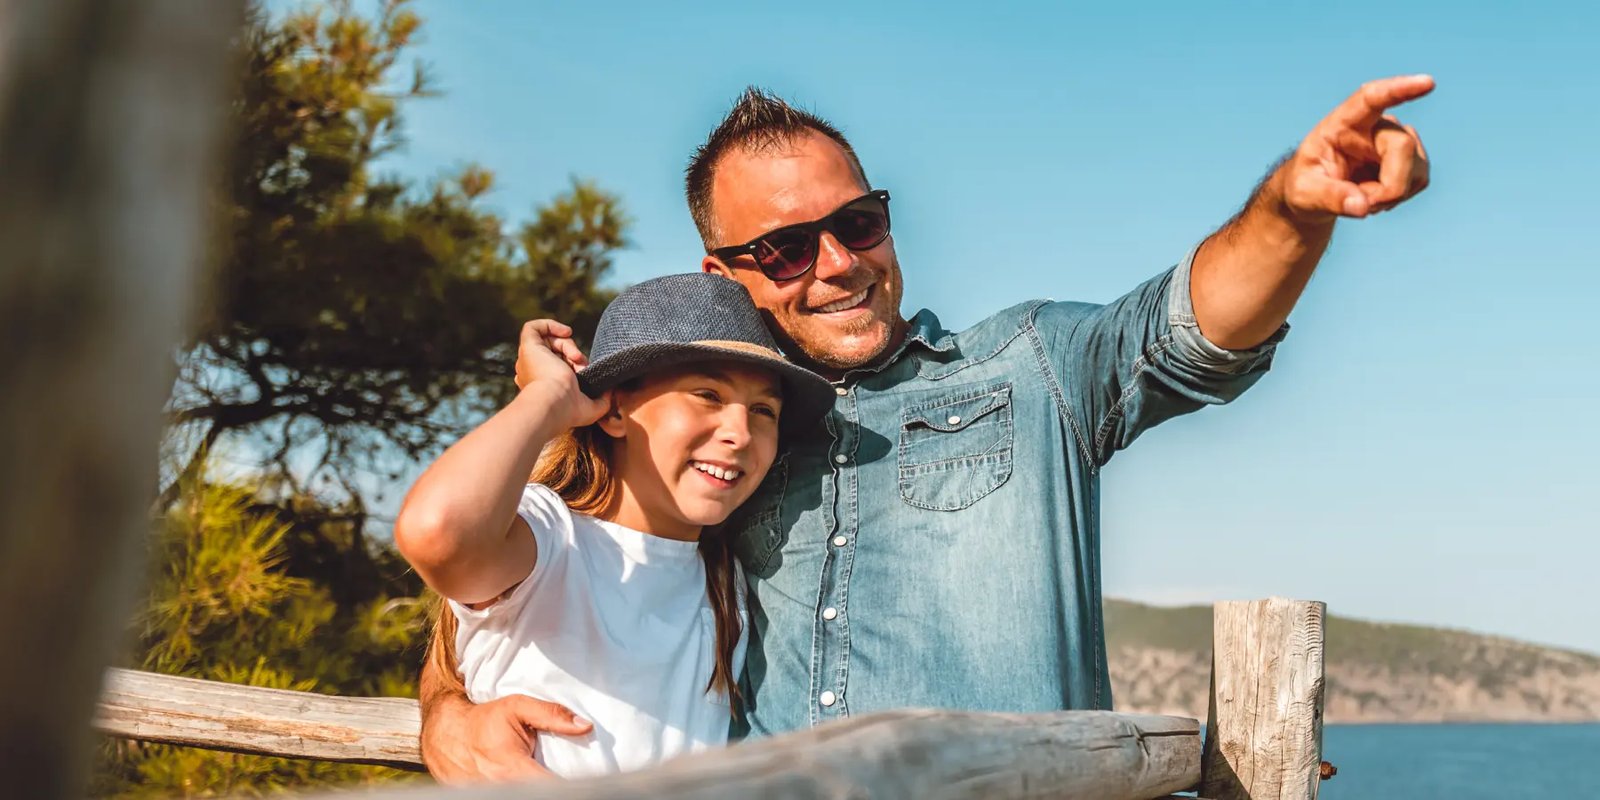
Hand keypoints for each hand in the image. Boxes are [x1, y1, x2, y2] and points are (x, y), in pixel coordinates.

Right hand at [420, 692, 592, 784]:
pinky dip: (523, 787)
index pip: (550, 787)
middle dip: (556, 785)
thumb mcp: (517, 707)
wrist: (449, 735)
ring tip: (545, 772)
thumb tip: (584, 726)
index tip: (585, 778)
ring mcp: (489, 795)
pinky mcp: (483, 797)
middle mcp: (500, 788)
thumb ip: (552, 715)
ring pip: (527, 794)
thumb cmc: (485, 720)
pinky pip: (513, 794)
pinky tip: (530, 776)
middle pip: (540, 793)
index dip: (570, 784)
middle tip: (568, 774)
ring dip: (539, 787)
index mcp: (512, 768)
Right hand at [514, 320, 608, 428]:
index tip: (584, 372)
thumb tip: (609, 391)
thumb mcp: (592, 408)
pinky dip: (551, 325)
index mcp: (542, 385)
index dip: (573, 364)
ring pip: (548, 340)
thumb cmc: (570, 410)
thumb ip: (602, 400)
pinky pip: (533, 327)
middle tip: (581, 364)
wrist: (555, 403)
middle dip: (572, 353)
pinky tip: (567, 333)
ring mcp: (528, 360)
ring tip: (576, 357)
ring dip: (567, 344)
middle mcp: (532, 372)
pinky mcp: (528, 347)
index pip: (556, 366)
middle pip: (554, 352)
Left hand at [1281, 74, 1433, 221]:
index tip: (1427, 83)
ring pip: (1415, 168)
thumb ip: (1330, 197)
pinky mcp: (1411, 158)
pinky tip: (1375, 196)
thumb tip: (1362, 206)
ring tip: (1361, 197)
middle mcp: (1375, 125)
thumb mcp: (1305, 194)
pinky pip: (1419, 180)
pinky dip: (1398, 198)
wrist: (1317, 193)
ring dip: (1390, 196)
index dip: (1399, 89)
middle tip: (1366, 207)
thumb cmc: (1306, 185)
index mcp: (1343, 123)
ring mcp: (1396, 139)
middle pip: (1402, 146)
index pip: (1372, 98)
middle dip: (1390, 186)